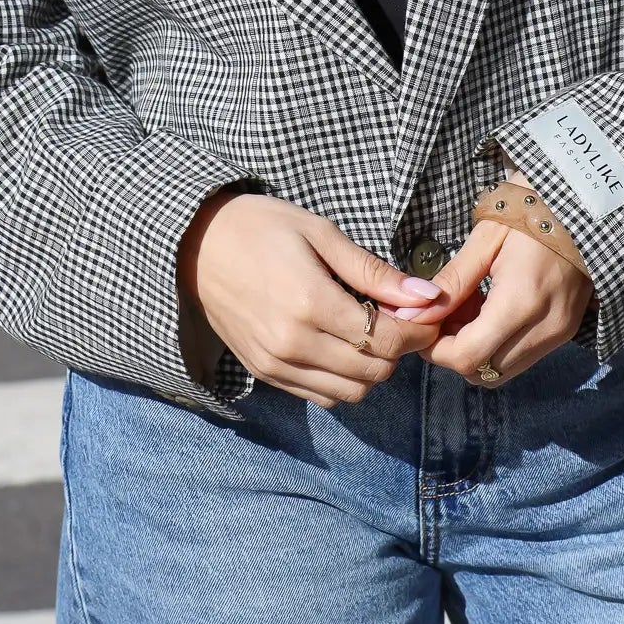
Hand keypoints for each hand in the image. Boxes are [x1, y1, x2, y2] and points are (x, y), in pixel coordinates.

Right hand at [176, 189, 447, 407]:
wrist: (196, 245)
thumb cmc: (261, 227)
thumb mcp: (320, 233)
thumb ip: (373, 271)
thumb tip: (427, 297)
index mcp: (311, 304)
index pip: (385, 339)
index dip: (418, 331)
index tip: (428, 313)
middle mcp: (294, 344)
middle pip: (374, 372)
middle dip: (398, 348)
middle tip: (400, 317)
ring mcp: (277, 364)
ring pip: (351, 393)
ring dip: (372, 368)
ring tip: (369, 331)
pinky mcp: (266, 374)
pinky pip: (321, 396)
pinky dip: (343, 380)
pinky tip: (341, 346)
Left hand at [382, 174, 594, 387]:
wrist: (584, 199)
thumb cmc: (529, 208)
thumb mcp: (485, 238)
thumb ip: (452, 281)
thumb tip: (416, 314)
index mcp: (521, 302)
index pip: (468, 357)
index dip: (436, 349)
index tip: (423, 322)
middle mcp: (545, 328)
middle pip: (484, 373)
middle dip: (454, 351)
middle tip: (443, 313)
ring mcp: (560, 333)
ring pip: (503, 370)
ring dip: (477, 350)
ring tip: (468, 307)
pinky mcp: (567, 330)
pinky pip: (523, 356)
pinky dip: (499, 344)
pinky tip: (491, 308)